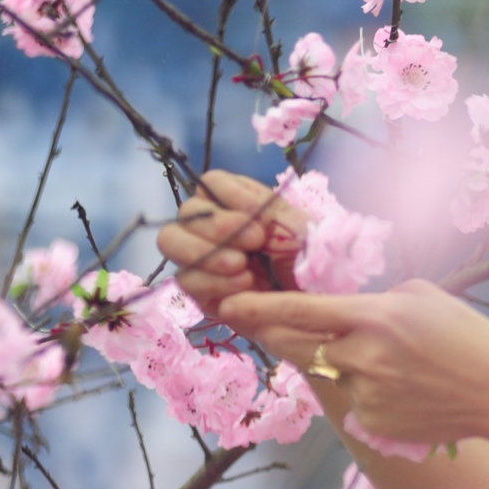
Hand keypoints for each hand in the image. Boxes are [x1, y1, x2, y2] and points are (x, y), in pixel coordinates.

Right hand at [157, 170, 305, 320]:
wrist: (318, 305)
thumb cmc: (311, 263)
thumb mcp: (300, 229)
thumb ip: (270, 211)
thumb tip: (244, 210)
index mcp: (238, 204)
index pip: (211, 183)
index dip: (229, 194)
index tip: (259, 214)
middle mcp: (214, 228)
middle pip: (186, 211)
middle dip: (216, 224)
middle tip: (254, 241)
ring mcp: (202, 259)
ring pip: (171, 241)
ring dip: (206, 251)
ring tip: (242, 265)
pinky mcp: (200, 291)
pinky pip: (186, 280)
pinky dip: (212, 281)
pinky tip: (244, 285)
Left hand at [219, 280, 488, 445]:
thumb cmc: (468, 337)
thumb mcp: (423, 295)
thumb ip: (373, 299)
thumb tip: (342, 309)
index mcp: (374, 317)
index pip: (298, 311)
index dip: (257, 307)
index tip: (228, 302)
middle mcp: (362, 358)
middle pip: (293, 345)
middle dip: (273, 333)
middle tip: (264, 324)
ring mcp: (366, 395)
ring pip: (325, 374)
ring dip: (334, 362)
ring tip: (380, 359)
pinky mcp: (374, 425)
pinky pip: (352, 402)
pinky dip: (363, 392)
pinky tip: (402, 388)